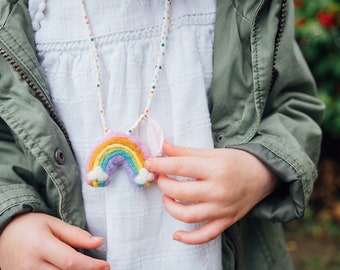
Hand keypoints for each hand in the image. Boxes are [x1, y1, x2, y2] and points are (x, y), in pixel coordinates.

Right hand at [0, 212, 109, 269]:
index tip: (106, 266)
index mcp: (40, 245)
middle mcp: (31, 265)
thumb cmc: (31, 225)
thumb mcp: (54, 224)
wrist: (3, 233)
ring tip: (88, 269)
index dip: (91, 266)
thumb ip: (76, 235)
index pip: (70, 262)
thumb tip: (99, 242)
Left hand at [145, 142, 277, 244]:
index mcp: (215, 168)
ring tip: (167, 197)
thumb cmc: (236, 161)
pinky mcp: (226, 221)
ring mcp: (222, 209)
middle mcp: (219, 190)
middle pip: (180, 192)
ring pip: (188, 215)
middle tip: (161, 178)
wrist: (263, 175)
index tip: (149, 163)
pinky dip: (188, 239)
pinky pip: (205, 236)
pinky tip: (176, 235)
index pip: (180, 167)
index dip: (160, 165)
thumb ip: (186, 151)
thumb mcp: (212, 152)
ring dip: (170, 207)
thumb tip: (163, 147)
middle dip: (163, 184)